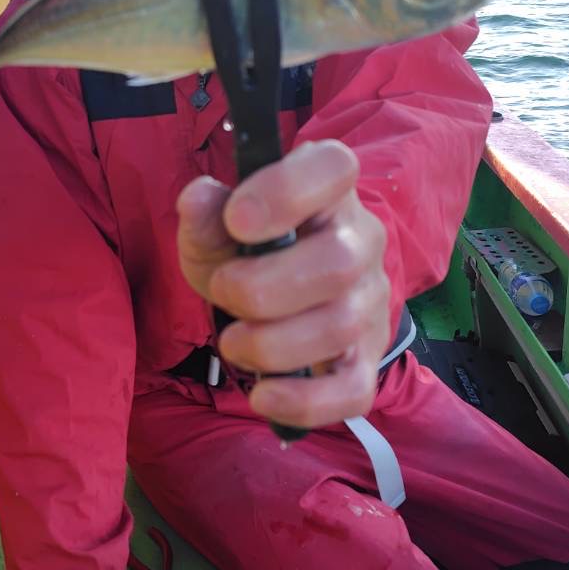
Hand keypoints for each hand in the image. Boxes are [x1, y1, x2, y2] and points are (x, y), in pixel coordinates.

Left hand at [176, 139, 390, 427]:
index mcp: (328, 192)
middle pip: (338, 262)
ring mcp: (370, 303)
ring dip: (272, 344)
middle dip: (264, 288)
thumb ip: (206, 213)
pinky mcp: (365, 360)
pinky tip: (263, 396)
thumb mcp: (216, 226)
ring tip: (234, 342)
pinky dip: (305, 401)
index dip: (287, 191)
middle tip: (224, 290)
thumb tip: (198, 199)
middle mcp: (361, 241)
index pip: (336, 168)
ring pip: (341, 327)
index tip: (237, 219)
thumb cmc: (248, 250)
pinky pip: (354, 390)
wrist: (278, 296)